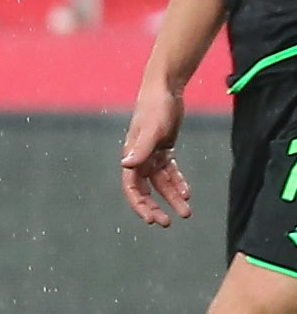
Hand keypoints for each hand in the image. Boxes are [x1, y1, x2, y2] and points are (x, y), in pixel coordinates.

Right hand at [122, 79, 194, 227]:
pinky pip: (171, 172)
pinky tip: (187, 193)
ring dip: (172, 198)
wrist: (165, 90)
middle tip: (166, 223)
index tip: (150, 219)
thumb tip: (125, 165)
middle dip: (154, 207)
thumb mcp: (151, 130)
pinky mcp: (164, 149)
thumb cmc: (155, 108)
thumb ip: (140, 148)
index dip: (139, 205)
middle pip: (145, 190)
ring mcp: (152, 155)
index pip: (132, 188)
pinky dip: (178, 183)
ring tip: (186, 213)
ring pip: (161, 183)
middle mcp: (139, 159)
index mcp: (132, 156)